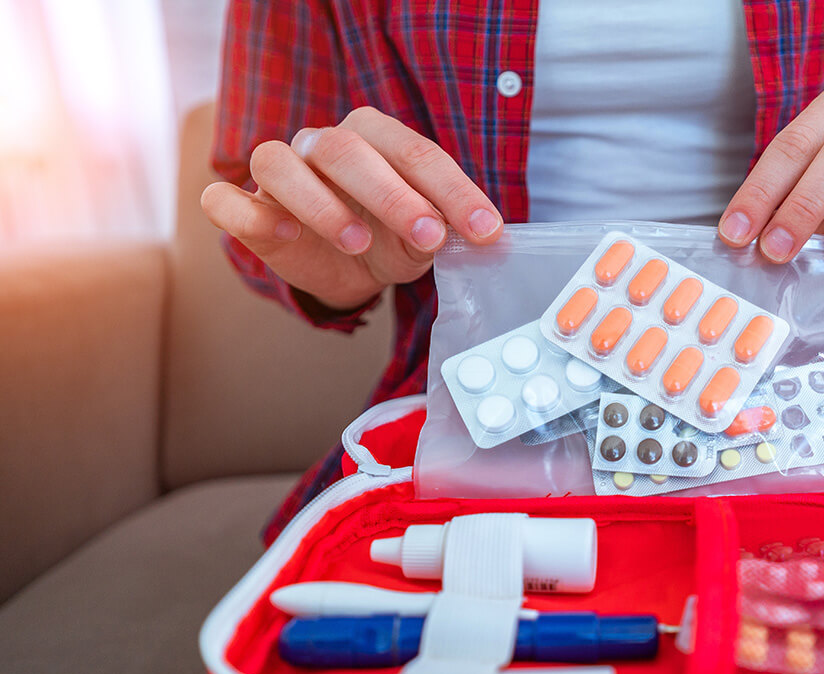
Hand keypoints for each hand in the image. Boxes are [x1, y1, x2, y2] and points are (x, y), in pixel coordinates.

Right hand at [201, 106, 501, 311]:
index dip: (453, 192)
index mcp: (376, 139)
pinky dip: (249, 213)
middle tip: (429, 235)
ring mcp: (280, 173)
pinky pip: (224, 199)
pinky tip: (285, 234)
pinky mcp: (246, 207)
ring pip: (277, 161)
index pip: (416, 153)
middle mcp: (324, 145)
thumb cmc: (389, 240)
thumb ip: (443, 232)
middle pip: (346, 150)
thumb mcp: (422, 240)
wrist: (348, 271)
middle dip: (393, 195)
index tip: (484, 231)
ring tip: (357, 242)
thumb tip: (485, 239)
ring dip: (320, 203)